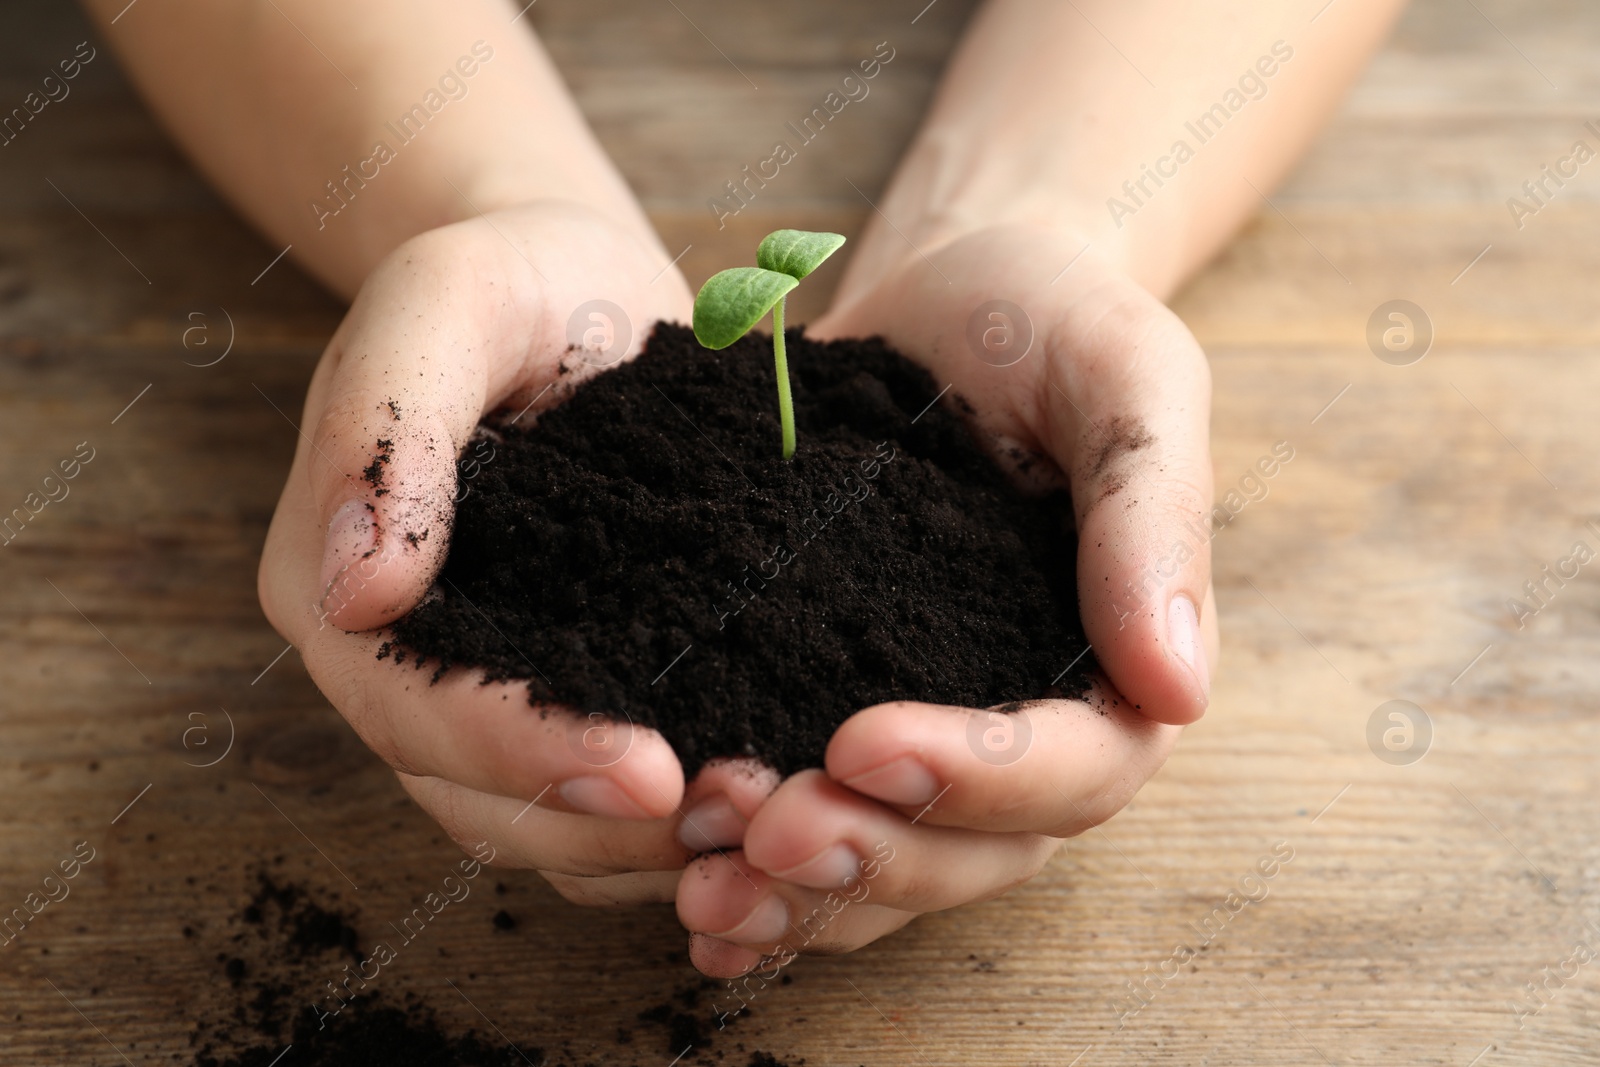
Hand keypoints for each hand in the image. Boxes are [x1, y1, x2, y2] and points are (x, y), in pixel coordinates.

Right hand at [258, 200, 745, 903]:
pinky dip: (673, 814)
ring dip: (649, 842)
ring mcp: (487, 687)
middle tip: (741, 814)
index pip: (416, 709)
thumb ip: (386, 431)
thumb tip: (354, 590)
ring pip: (546, 825)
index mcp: (337, 591)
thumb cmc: (504, 280)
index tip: (644, 773)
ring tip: (766, 814)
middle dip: (602, 827)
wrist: (572, 286)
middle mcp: (402, 665)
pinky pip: (604, 795)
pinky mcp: (571, 688)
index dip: (523, 755)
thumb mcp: (440, 306)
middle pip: (481, 799)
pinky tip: (764, 790)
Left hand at [673, 225, 1218, 974]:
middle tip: (761, 829)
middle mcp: (1030, 729)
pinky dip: (761, 879)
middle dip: (870, 855)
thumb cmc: (1053, 325)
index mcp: (1115, 664)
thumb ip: (1154, 517)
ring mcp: (933, 738)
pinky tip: (686, 900)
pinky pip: (816, 830)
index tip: (865, 745)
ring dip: (800, 893)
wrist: (947, 306)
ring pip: (888, 866)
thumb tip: (1180, 688)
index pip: (1076, 769)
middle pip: (973, 850)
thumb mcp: (1129, 379)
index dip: (980, 779)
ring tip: (703, 885)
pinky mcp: (836, 719)